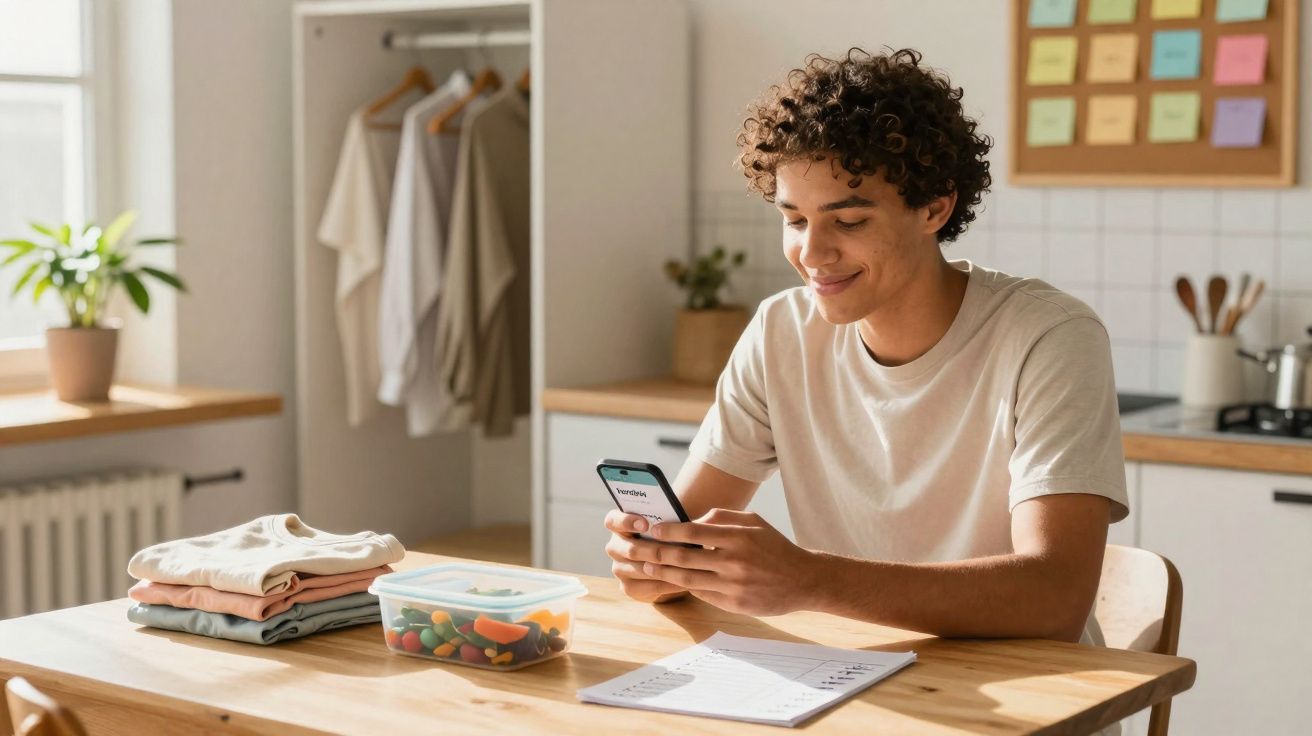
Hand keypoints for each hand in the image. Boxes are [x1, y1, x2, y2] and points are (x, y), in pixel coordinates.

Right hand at [603, 510, 687, 603]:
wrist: (670, 566)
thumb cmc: (669, 537)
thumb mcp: (670, 525)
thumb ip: (673, 518)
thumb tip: (690, 514)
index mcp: (619, 525)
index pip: (613, 521)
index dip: (627, 522)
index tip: (646, 524)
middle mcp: (615, 547)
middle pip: (630, 549)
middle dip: (654, 551)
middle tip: (677, 551)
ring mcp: (618, 568)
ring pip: (638, 570)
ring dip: (663, 569)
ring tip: (686, 567)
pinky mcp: (628, 587)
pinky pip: (645, 587)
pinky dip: (666, 584)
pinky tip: (682, 582)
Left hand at [624, 508, 818, 615]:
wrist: (804, 580)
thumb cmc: (775, 547)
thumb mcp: (753, 522)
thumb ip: (722, 518)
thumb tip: (691, 520)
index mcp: (737, 537)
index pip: (693, 532)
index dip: (669, 531)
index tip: (652, 529)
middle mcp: (734, 561)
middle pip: (685, 557)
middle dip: (657, 552)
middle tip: (640, 549)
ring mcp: (734, 585)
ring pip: (688, 578)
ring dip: (664, 572)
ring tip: (648, 566)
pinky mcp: (734, 604)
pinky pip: (702, 594)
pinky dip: (686, 586)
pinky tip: (673, 579)